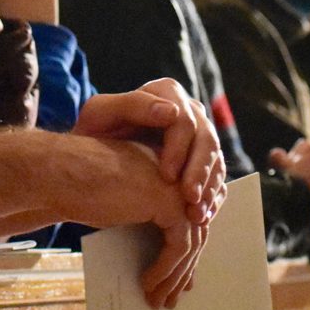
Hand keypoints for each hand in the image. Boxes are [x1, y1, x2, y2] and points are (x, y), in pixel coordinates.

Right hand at [59, 134, 205, 308]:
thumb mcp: (127, 202)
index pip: (189, 216)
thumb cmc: (86, 186)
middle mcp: (178, 172)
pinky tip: (149, 283)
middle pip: (195, 229)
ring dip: (174, 276)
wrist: (65, 174)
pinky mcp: (169, 200)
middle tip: (171, 296)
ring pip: (191, 240)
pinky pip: (178, 245)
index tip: (180, 279)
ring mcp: (176, 184)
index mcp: (169, 168)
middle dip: (183, 269)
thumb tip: (169, 255)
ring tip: (158, 298)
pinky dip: (166, 269)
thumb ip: (150, 216)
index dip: (187, 251)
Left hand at [73, 79, 225, 226]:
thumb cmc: (94, 132)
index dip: (179, 149)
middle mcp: (188, 110)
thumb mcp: (101, 113)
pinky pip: (216, 178)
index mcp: (166, 92)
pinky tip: (201, 216)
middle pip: (206, 140)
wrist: (93, 154)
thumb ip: (132, 105)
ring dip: (209, 189)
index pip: (184, 120)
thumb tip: (171, 112)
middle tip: (189, 199)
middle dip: (200, 172)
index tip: (167, 176)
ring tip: (196, 215)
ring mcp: (197, 135)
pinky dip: (212, 198)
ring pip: (216, 160)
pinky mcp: (201, 160)